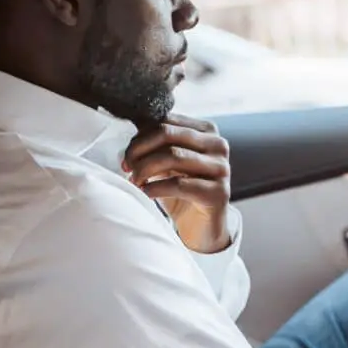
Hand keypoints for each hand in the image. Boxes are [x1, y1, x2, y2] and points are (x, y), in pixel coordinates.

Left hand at [122, 113, 231, 253]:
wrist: (202, 227)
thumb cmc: (183, 191)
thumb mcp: (168, 162)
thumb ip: (156, 143)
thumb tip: (133, 122)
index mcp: (207, 131)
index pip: (167, 121)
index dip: (141, 135)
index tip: (127, 154)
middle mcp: (218, 145)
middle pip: (168, 134)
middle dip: (140, 149)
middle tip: (126, 166)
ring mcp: (221, 168)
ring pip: (173, 156)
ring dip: (145, 168)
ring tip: (134, 180)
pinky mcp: (218, 193)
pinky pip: (179, 184)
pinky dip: (155, 187)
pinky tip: (145, 192)